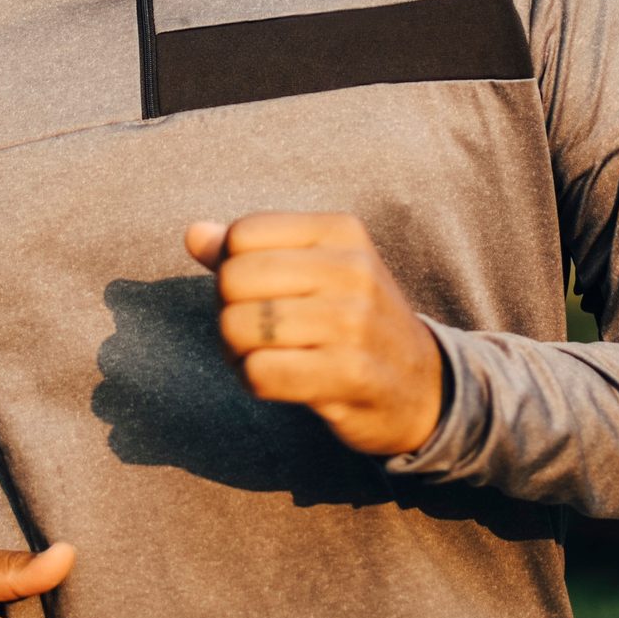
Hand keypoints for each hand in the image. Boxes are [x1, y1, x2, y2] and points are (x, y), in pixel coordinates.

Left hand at [186, 212, 445, 456]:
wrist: (424, 387)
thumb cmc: (354, 321)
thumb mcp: (315, 270)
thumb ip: (252, 249)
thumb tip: (194, 234)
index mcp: (340, 230)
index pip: (242, 234)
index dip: (230, 268)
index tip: (258, 294)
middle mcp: (352, 268)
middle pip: (233, 280)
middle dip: (228, 313)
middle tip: (255, 334)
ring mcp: (354, 322)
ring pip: (239, 328)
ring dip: (237, 353)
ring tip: (266, 357)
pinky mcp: (350, 375)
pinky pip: (259, 373)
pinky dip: (253, 382)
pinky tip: (279, 382)